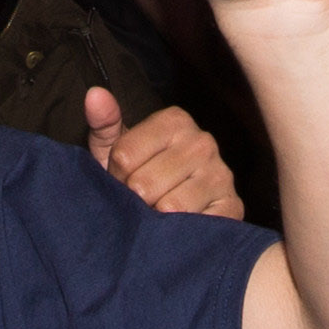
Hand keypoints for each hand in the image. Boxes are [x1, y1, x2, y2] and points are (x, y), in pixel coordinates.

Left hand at [85, 86, 242, 216]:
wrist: (173, 211)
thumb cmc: (140, 174)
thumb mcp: (115, 147)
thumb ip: (104, 123)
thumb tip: (95, 95)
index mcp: (175, 121)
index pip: (124, 156)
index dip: (115, 176)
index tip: (123, 179)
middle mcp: (203, 142)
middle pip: (144, 184)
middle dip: (133, 201)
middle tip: (140, 202)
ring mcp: (221, 175)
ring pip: (169, 207)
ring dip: (155, 221)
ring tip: (157, 214)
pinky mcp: (233, 208)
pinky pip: (194, 227)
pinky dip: (179, 234)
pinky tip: (178, 227)